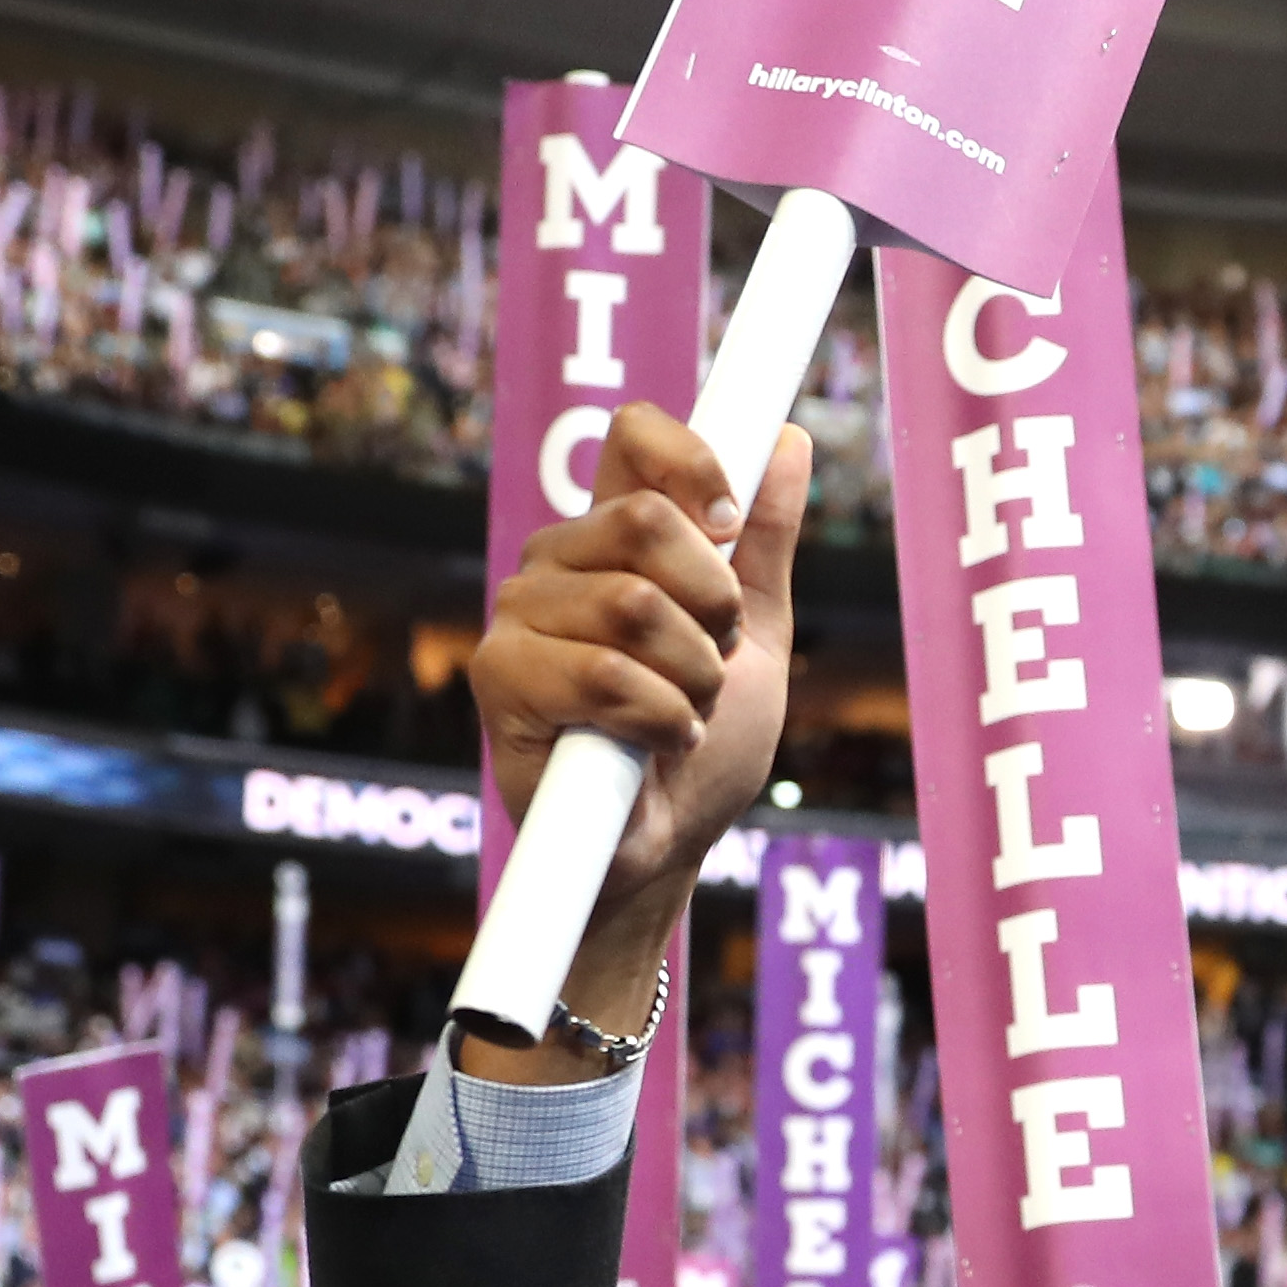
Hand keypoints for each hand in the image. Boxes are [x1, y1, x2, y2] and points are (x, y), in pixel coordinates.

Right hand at [468, 403, 811, 1018]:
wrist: (667, 850)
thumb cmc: (702, 746)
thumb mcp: (756, 637)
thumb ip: (766, 543)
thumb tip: (788, 439)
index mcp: (613, 537)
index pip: (635, 437)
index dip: (694, 461)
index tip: (732, 528)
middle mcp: (557, 561)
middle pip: (645, 518)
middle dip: (712, 606)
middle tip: (712, 663)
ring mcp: (520, 615)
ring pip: (632, 601)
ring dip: (691, 677)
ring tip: (683, 715)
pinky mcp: (499, 677)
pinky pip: (603, 670)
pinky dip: (659, 718)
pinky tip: (653, 745)